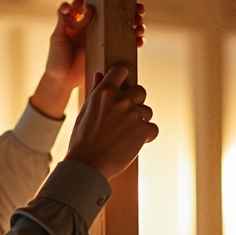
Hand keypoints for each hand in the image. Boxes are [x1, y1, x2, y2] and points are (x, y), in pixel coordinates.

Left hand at [30, 0, 146, 117]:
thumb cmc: (56, 57)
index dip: (95, 1)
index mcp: (80, 19)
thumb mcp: (58, 37)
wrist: (62, 80)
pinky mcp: (109, 50)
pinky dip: (135, 40)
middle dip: (127, 7)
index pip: (91, 4)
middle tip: (136, 8)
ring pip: (123, 25)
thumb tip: (74, 6)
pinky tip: (139, 40)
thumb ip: (64, 21)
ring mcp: (103, 37)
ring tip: (138, 23)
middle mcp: (94, 25)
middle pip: (114, 11)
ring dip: (134, 22)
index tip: (92, 7)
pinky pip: (125, 42)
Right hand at [63, 63, 157, 178]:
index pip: (121, 69)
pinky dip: (146, 136)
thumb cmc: (83, 141)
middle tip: (124, 118)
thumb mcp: (85, 112)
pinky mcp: (143, 130)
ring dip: (140, 121)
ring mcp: (133, 114)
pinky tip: (135, 142)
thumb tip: (100, 75)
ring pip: (147, 111)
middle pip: (140, 90)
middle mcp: (120, 100)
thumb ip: (96, 92)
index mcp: (103, 92)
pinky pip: (153, 128)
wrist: (88, 165)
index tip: (123, 86)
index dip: (123, 76)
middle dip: (135, 102)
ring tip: (125, 134)